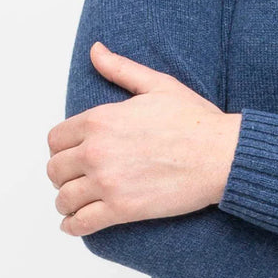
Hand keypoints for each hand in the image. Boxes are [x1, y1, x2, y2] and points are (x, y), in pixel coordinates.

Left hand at [47, 41, 240, 235]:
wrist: (222, 155)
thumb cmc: (197, 121)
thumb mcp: (157, 85)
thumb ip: (120, 69)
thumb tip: (96, 51)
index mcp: (99, 119)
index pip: (56, 139)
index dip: (62, 149)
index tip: (71, 156)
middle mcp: (96, 151)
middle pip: (55, 169)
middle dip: (63, 175)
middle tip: (76, 180)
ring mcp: (108, 182)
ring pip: (64, 198)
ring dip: (66, 202)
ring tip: (74, 205)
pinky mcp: (122, 209)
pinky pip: (81, 223)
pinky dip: (73, 226)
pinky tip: (75, 224)